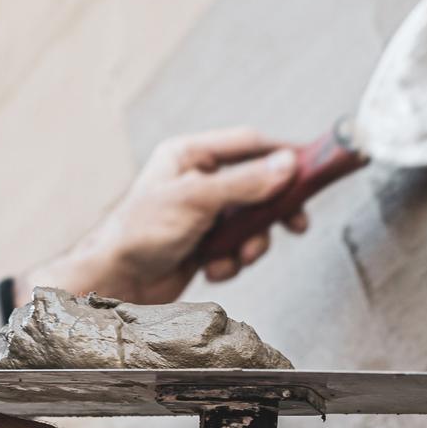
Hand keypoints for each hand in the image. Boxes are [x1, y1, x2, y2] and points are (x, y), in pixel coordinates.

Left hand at [20, 127, 309, 305]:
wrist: (115, 282)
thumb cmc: (139, 233)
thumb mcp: (196, 200)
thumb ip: (245, 183)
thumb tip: (287, 165)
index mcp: (190, 156)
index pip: (249, 145)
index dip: (282, 156)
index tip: (311, 170)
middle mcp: (198, 180)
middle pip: (256, 186)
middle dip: (272, 211)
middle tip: (295, 224)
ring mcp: (202, 214)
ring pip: (251, 222)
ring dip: (249, 243)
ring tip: (236, 256)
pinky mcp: (203, 243)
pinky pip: (236, 247)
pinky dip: (230, 261)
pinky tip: (212, 268)